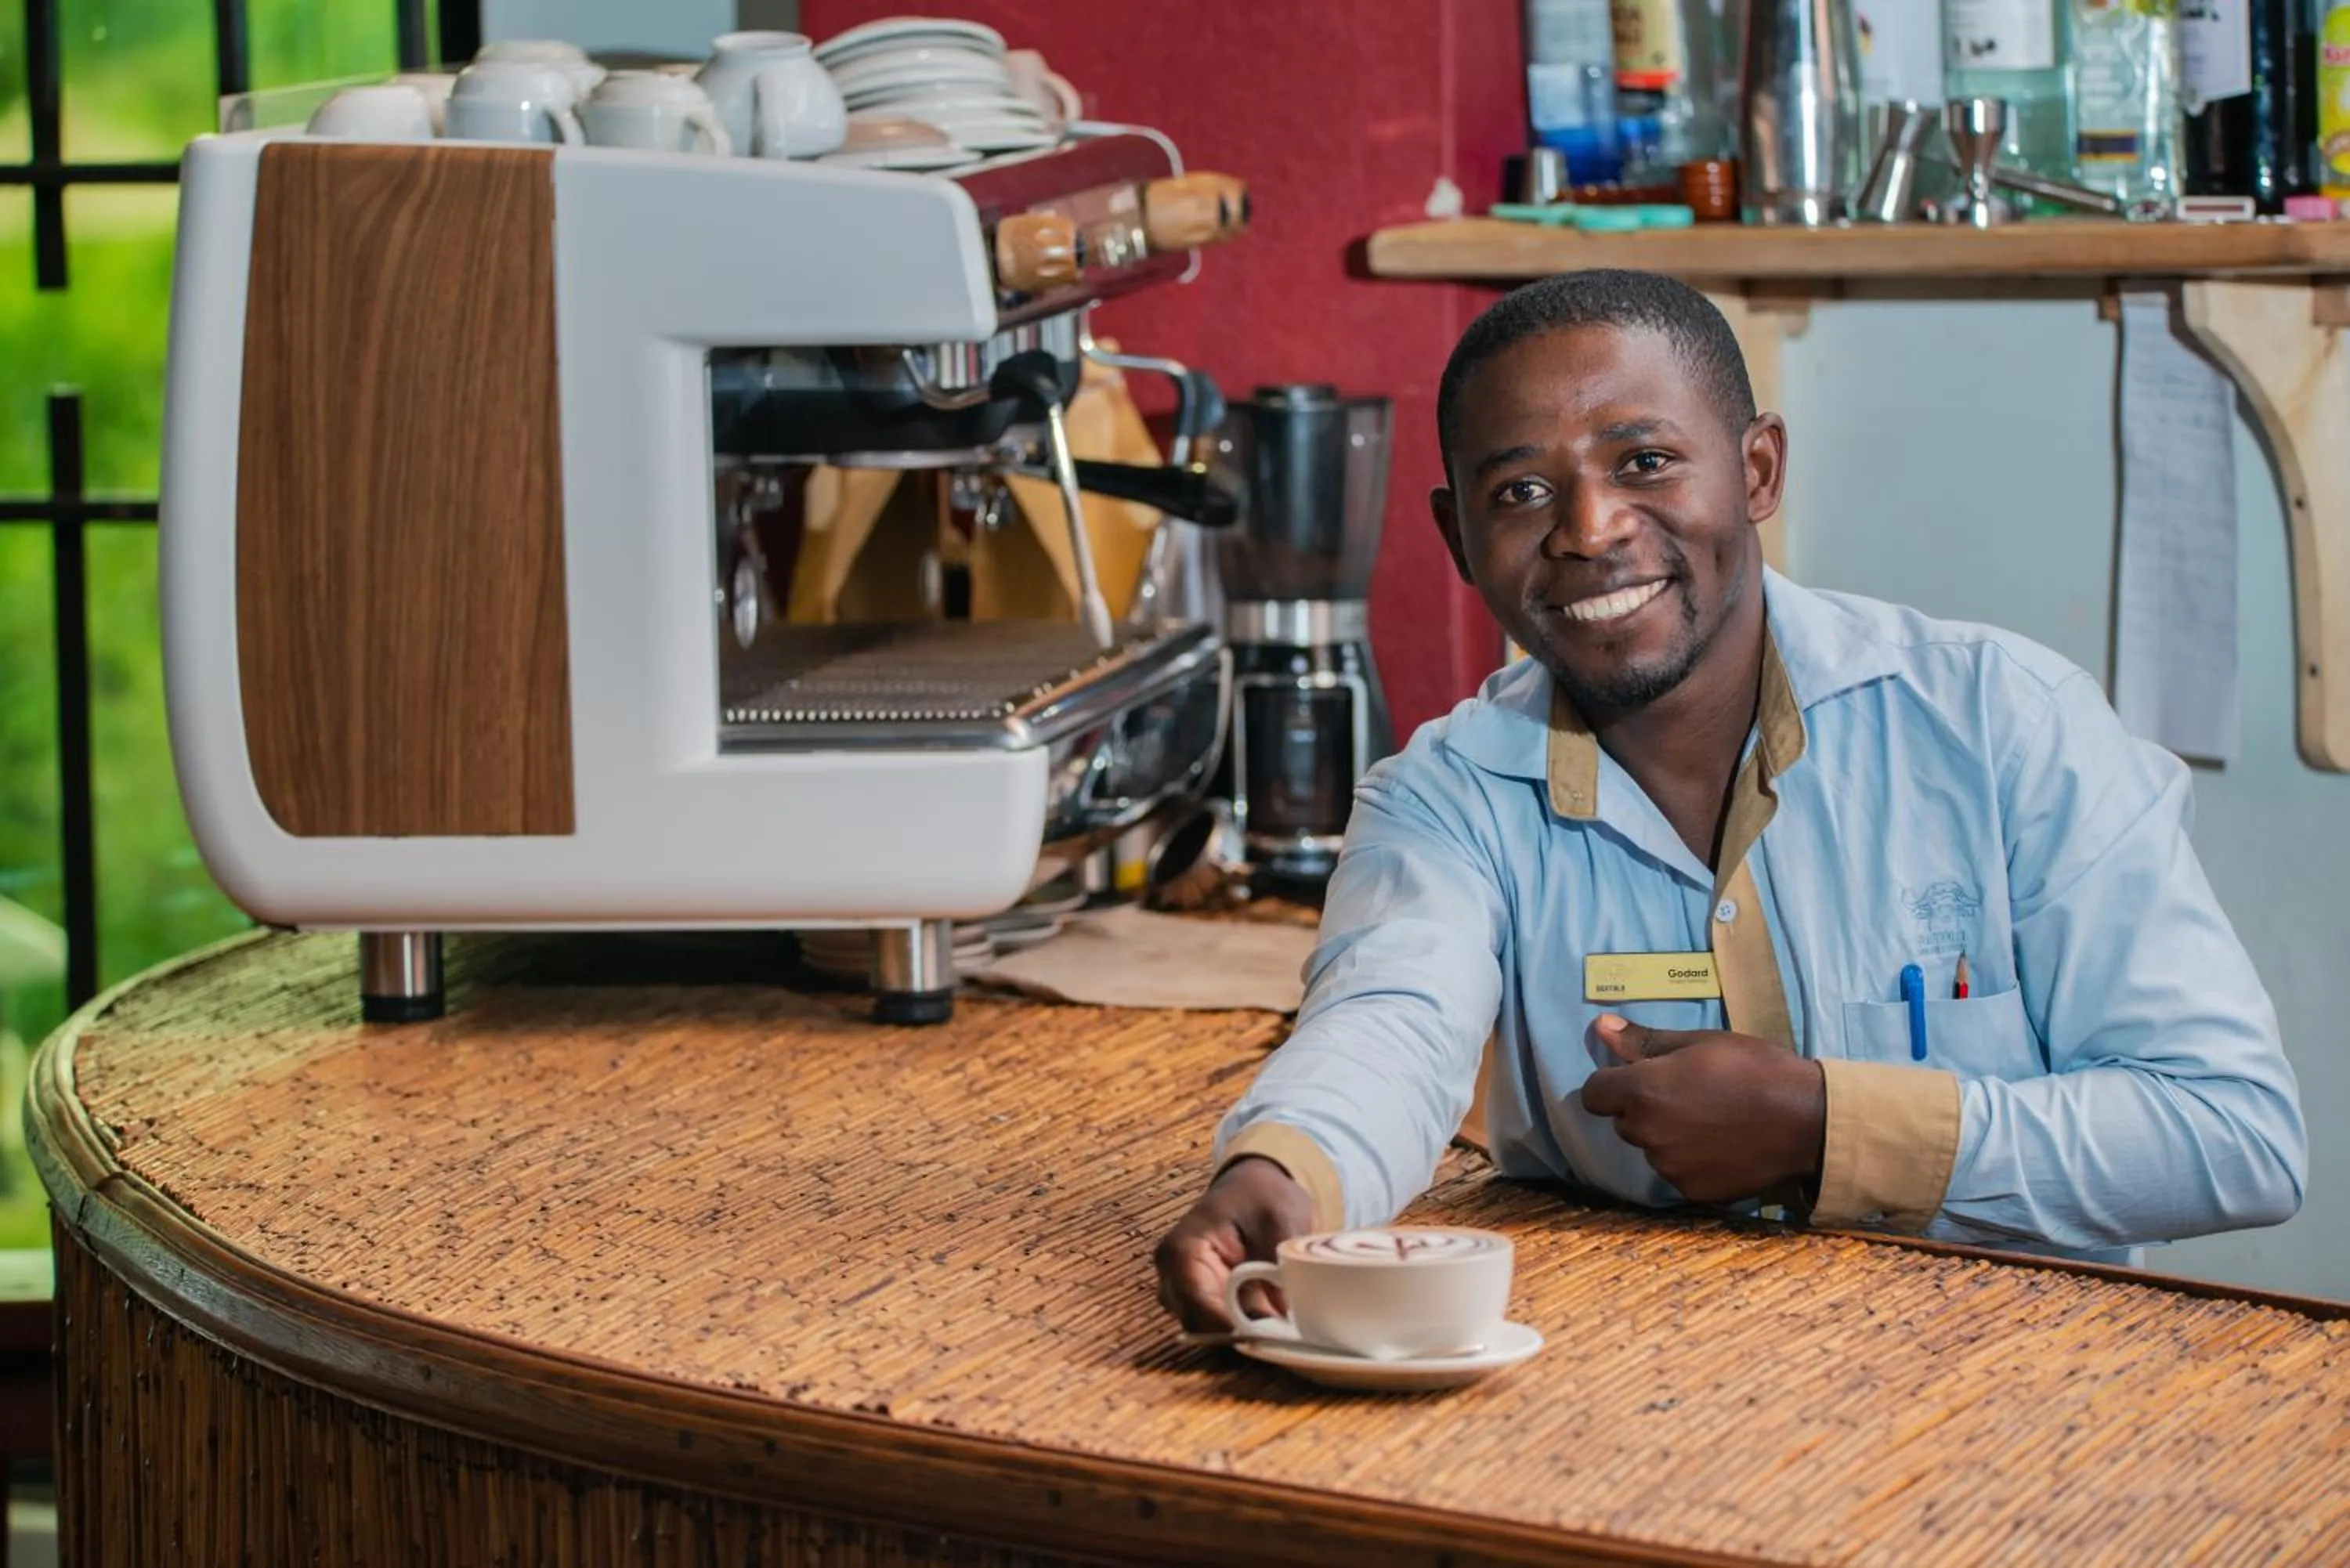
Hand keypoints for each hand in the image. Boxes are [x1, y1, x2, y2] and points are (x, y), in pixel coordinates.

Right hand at [1152, 1156, 1315, 1332]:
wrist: (1253, 1189)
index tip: (1270, 1337)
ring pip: (1211, 1336)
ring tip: (1286, 1330)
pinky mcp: (1203, 1307)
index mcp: (1182, 1252)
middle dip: (1243, 1337)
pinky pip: (1222, 1332)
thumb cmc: (1263, 1197)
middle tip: (1286, 1338)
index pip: (1196, 1306)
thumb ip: (1280, 1264)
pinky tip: (1277, 1326)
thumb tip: (1284, 1317)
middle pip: (1201, 1329)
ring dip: (1247, 1338)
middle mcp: (1173, 1280)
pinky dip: (1249, 1334)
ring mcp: (1184, 1296)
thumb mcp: (1281, 1218)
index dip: (1231, 1328)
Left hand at [1578, 1015, 1825, 1203]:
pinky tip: (1722, 1146)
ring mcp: (1668, 1167)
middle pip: (1624, 1122)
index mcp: (1642, 1092)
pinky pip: (1675, 1173)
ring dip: (1667, 1137)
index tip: (1643, 1079)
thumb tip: (1600, 1026)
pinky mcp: (1690, 1191)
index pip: (1594, 1094)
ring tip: (1712, 1121)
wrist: (1807, 1122)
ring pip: (1651, 1148)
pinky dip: (1690, 1162)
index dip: (1614, 1085)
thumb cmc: (1754, 1070)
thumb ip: (1644, 1041)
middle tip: (1690, 1096)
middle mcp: (1646, 1134)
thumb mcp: (1700, 1044)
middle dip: (1645, 1110)